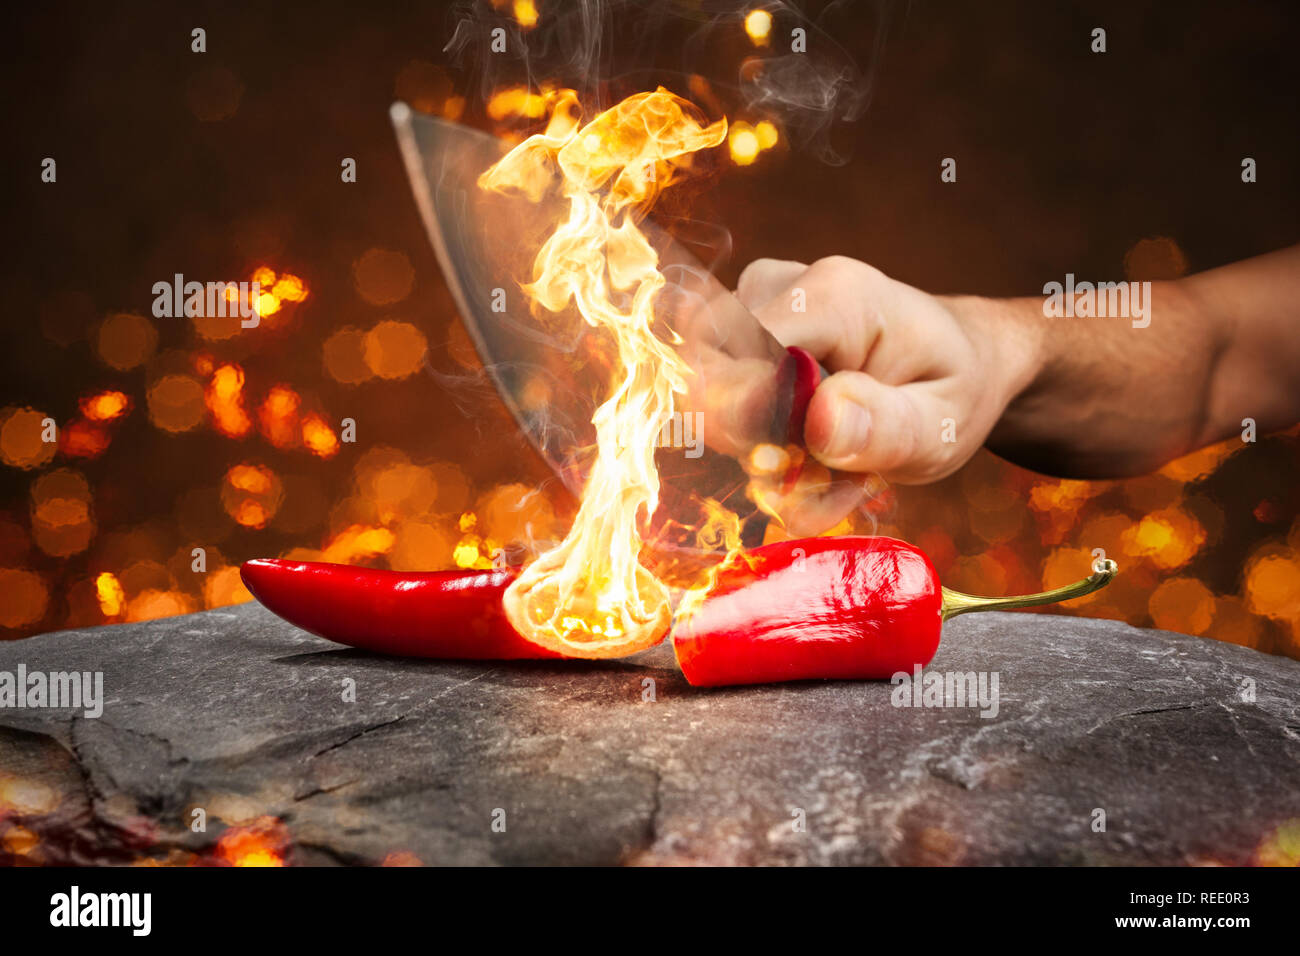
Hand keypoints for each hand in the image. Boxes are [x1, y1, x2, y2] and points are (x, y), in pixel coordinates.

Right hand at [737, 256, 1041, 482]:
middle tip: (826, 478)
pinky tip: (811, 455)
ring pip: (707, 397)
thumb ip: (887, 427)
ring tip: (833, 469)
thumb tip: (823, 420)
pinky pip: (715, 401)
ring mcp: (749, 306)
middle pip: (709, 375)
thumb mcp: (942, 423)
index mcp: (837, 295)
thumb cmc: (950, 387)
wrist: (952, 360)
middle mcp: (778, 286)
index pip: (747, 352)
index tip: (782, 467)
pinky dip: (760, 447)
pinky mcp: (733, 333)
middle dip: (755, 447)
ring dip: (764, 456)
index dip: (744, 418)